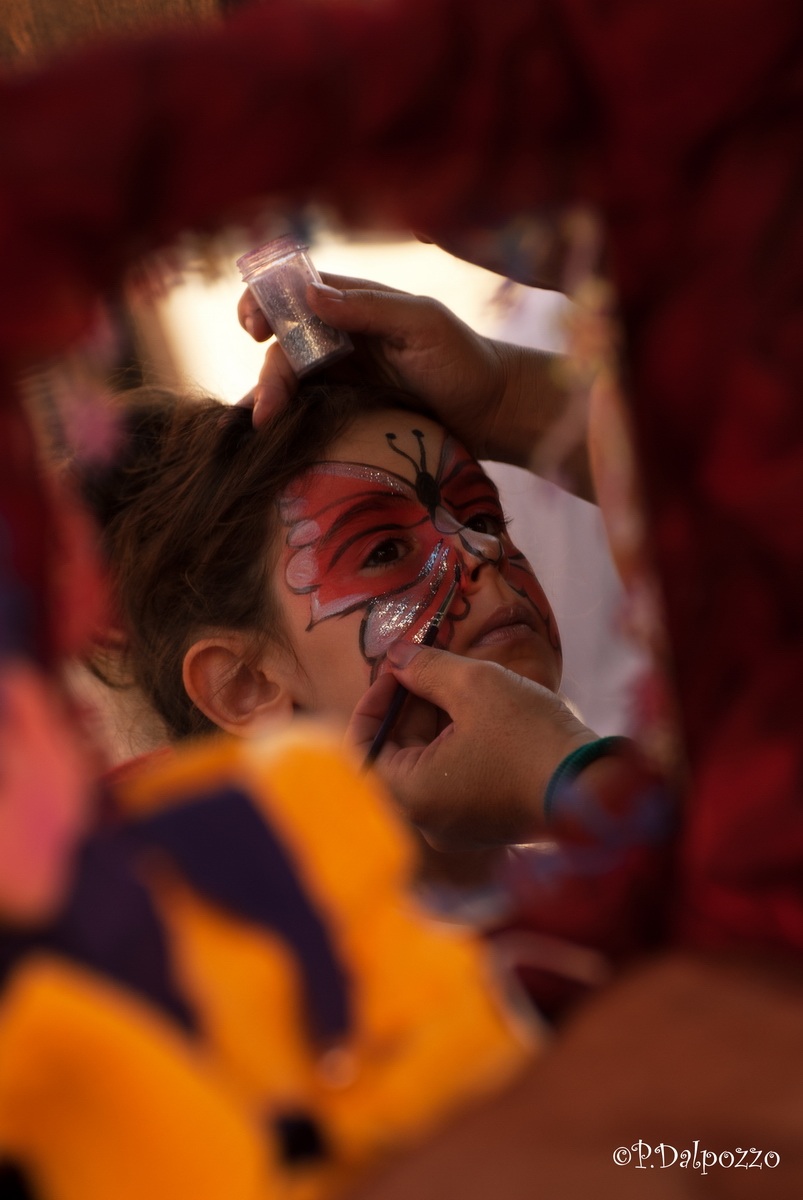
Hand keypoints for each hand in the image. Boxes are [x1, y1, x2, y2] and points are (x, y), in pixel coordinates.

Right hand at [237, 273, 565, 468]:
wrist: (492, 414)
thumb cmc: (464, 361)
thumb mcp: (423, 325)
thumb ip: (370, 308)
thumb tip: (311, 296)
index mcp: (356, 304)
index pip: (297, 294)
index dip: (266, 302)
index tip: (253, 324)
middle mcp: (342, 338)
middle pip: (287, 347)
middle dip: (269, 371)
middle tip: (265, 406)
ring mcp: (342, 377)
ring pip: (291, 381)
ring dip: (271, 399)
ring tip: (263, 426)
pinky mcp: (347, 412)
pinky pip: (307, 411)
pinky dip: (285, 421)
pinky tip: (268, 438)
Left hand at [346, 644, 595, 850]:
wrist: (599, 786)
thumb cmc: (531, 737)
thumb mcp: (474, 685)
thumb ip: (426, 667)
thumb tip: (397, 654)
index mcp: (411, 796)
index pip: (360, 750)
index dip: (371, 703)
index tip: (397, 670)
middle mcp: (426, 820)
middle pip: (395, 756)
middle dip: (409, 706)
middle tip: (430, 665)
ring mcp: (457, 825)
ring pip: (426, 764)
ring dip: (435, 720)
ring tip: (460, 680)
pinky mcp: (486, 822)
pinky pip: (454, 777)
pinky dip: (457, 742)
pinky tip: (481, 709)